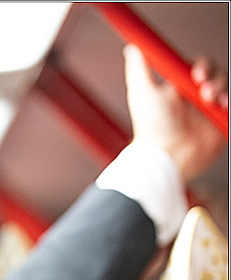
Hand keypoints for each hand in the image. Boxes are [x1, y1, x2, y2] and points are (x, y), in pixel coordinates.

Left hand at [123, 44, 227, 181]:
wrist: (166, 155)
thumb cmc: (151, 128)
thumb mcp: (142, 93)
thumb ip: (139, 69)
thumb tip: (133, 48)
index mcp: (180, 88)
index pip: (199, 67)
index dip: (202, 66)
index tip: (196, 74)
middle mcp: (196, 98)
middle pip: (218, 75)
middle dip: (214, 78)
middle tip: (203, 90)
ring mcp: (210, 112)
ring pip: (227, 87)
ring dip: (224, 89)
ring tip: (211, 102)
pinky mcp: (221, 125)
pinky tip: (222, 108)